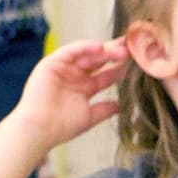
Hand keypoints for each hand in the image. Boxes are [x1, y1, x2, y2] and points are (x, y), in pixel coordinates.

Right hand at [10, 39, 130, 147]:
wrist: (39, 130)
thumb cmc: (60, 127)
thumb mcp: (89, 117)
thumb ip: (105, 109)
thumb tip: (121, 106)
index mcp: (84, 87)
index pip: (106, 74)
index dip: (120, 68)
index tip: (138, 63)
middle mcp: (75, 76)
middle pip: (99, 60)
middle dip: (115, 54)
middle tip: (133, 48)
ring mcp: (64, 69)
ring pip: (87, 54)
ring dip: (104, 50)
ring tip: (121, 49)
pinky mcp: (52, 63)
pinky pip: (70, 51)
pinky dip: (85, 48)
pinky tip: (100, 48)